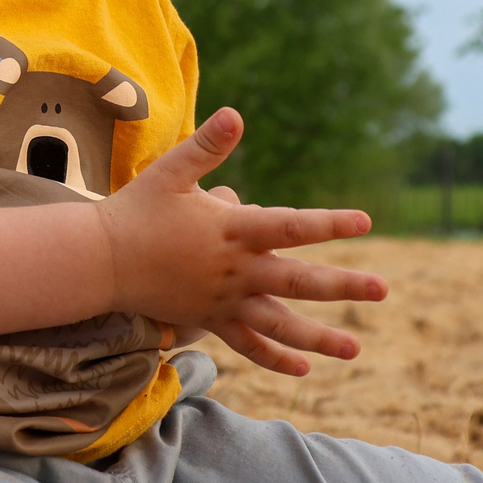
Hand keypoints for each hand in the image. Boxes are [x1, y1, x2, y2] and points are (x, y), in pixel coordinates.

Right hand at [95, 108, 387, 376]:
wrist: (100, 260)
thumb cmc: (137, 210)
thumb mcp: (171, 172)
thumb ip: (207, 146)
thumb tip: (236, 113)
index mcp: (232, 231)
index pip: (290, 226)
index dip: (328, 224)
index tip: (365, 222)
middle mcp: (235, 271)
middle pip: (298, 282)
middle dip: (343, 287)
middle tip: (382, 290)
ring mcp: (224, 301)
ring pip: (279, 324)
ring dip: (318, 338)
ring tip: (354, 351)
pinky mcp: (209, 320)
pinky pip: (247, 345)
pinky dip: (275, 358)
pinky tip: (304, 369)